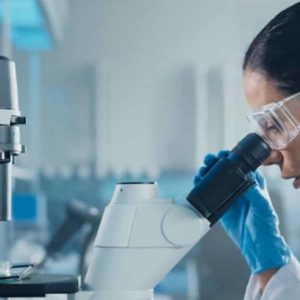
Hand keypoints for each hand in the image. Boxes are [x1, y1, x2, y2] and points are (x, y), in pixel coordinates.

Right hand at [194, 151, 290, 273]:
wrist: (255, 244)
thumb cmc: (265, 224)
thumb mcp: (263, 207)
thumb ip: (256, 194)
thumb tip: (248, 180)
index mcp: (252, 183)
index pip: (240, 165)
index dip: (230, 157)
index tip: (222, 155)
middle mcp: (239, 186)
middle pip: (224, 169)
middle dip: (215, 162)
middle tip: (209, 160)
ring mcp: (228, 194)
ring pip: (215, 179)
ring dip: (207, 172)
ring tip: (201, 170)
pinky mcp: (220, 204)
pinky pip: (209, 192)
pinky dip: (202, 185)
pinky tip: (197, 181)